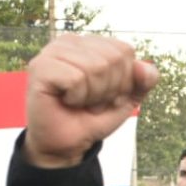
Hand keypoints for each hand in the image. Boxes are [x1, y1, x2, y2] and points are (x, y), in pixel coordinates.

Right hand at [23, 35, 157, 168]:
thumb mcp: (127, 99)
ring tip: (79, 101)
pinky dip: (77, 97)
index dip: (122, 81)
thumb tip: (145, 67)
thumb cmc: (92, 117)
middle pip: (112, 59)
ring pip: (95, 67)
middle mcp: (70, 41)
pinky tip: (66, 100)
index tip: (105, 95)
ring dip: (92, 95)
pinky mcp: (40, 67)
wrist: (66, 144)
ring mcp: (53, 52)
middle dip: (108, 89)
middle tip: (91, 101)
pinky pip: (76, 78)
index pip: (124, 51)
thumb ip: (144, 81)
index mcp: (90, 43)